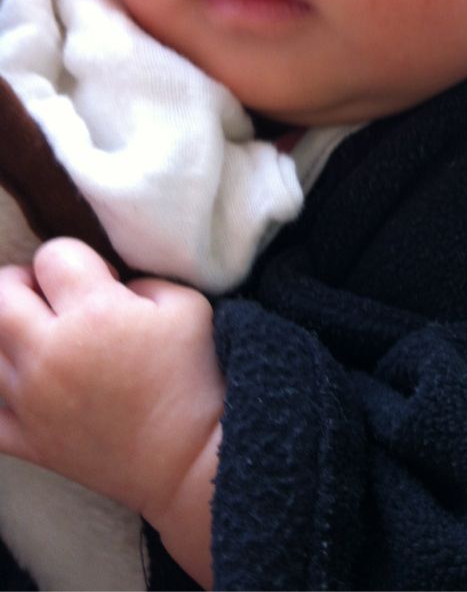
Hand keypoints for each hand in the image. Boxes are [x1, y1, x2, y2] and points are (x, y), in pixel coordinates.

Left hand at [0, 239, 223, 534]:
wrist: (193, 459)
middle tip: (52, 296)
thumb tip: (116, 287)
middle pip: (0, 295)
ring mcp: (32, 399)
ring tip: (39, 339)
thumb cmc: (197, 378)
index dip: (77, 258)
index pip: (53, 255)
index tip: (104, 281)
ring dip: (8, 335)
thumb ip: (144, 281)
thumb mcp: (188, 306)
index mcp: (94, 312)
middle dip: (23, 282)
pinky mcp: (28, 441)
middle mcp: (51, 351)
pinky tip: (25, 387)